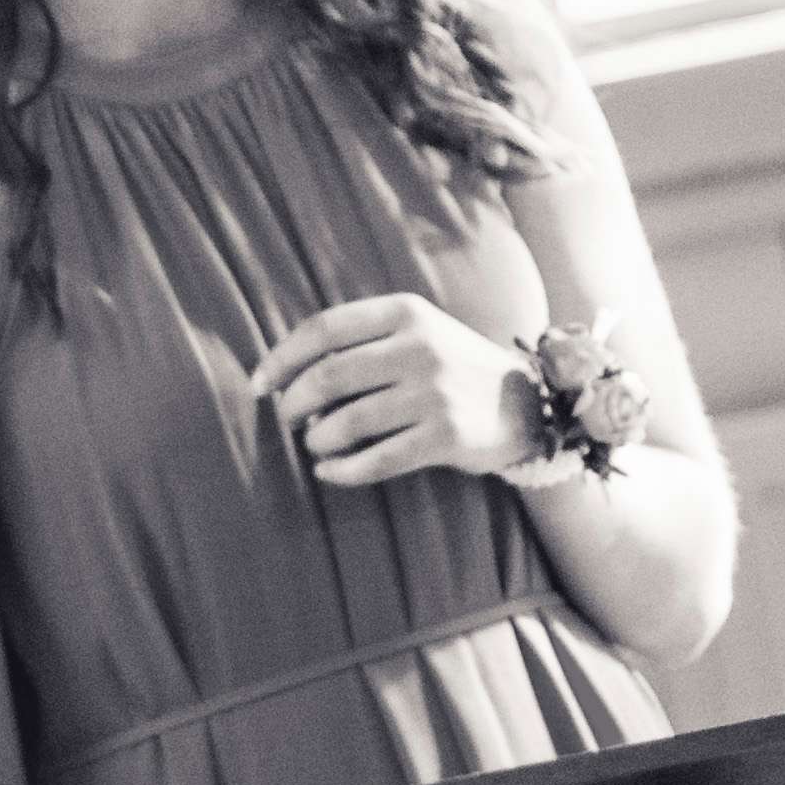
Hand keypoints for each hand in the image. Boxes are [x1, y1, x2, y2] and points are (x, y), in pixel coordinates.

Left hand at [249, 293, 531, 489]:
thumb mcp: (417, 331)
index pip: (324, 329)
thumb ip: (362, 338)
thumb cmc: (452, 366)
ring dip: (317, 439)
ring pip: (347, 422)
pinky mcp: (446, 438)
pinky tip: (329, 472)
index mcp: (406, 312)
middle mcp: (420, 348)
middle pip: (328, 377)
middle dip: (294, 404)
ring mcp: (435, 394)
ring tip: (314, 444)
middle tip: (288, 419)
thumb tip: (286, 373)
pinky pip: (375, 461)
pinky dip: (342, 471)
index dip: (281, 358)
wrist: (526, 402)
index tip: (258, 385)